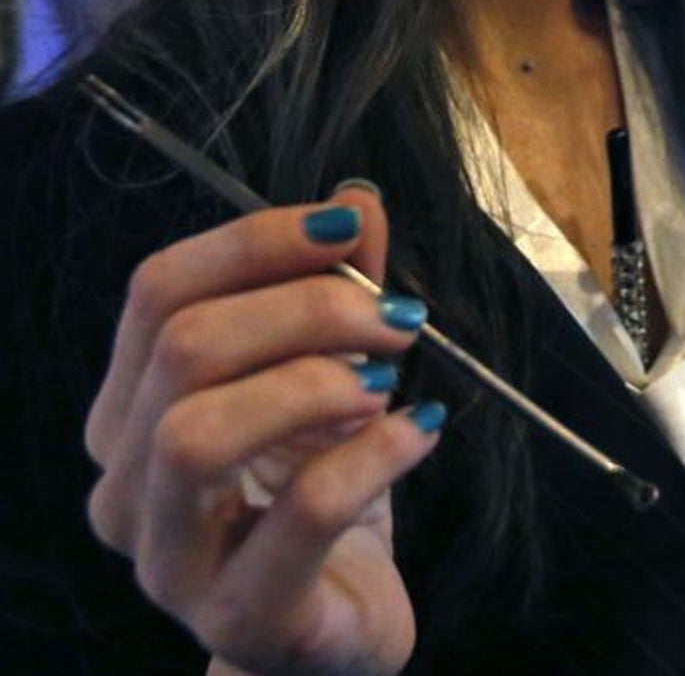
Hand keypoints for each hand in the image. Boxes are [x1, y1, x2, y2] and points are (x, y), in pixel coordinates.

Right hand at [84, 185, 442, 675]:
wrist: (339, 624)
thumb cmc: (323, 493)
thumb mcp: (332, 376)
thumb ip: (338, 289)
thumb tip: (358, 199)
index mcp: (132, 412)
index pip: (157, 292)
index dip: (255, 242)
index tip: (348, 229)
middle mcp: (128, 485)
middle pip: (184, 349)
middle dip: (306, 309)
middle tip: (395, 319)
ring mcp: (170, 562)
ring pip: (197, 433)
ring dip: (314, 381)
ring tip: (389, 381)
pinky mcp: (241, 617)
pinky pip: (298, 514)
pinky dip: (372, 454)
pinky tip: (416, 432)